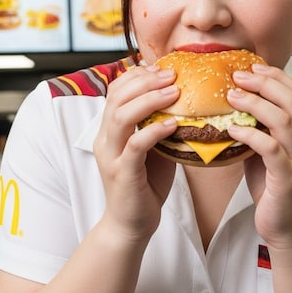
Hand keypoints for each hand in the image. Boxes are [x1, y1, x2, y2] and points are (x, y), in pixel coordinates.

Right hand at [91, 62, 177, 241]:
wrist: (130, 225)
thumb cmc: (146, 186)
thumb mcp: (154, 149)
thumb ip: (160, 126)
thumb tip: (187, 103)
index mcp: (110, 130)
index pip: (115, 91)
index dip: (136, 75)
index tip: (162, 67)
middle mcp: (105, 139)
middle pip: (116, 97)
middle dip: (144, 80)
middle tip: (172, 73)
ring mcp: (111, 156)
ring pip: (121, 116)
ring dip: (149, 100)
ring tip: (174, 91)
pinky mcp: (122, 173)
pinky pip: (135, 146)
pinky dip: (154, 131)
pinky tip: (173, 123)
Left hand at [225, 63, 291, 250]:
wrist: (289, 230)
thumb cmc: (275, 192)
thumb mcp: (268, 155)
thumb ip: (259, 132)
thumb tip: (232, 110)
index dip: (276, 77)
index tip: (252, 66)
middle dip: (264, 82)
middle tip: (238, 74)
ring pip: (282, 120)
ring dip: (255, 104)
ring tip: (231, 95)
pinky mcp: (288, 178)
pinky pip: (270, 148)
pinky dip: (249, 135)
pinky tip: (232, 129)